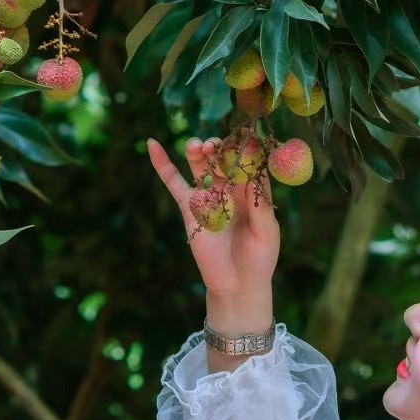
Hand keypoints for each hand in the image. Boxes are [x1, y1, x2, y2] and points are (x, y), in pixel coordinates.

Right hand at [147, 134, 279, 297]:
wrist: (236, 284)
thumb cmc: (259, 259)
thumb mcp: (266, 232)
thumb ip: (260, 204)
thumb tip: (254, 173)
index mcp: (253, 190)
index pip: (250, 160)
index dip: (246, 147)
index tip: (244, 135)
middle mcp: (231, 188)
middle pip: (223, 157)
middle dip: (220, 147)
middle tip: (215, 146)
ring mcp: (208, 195)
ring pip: (200, 164)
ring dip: (198, 150)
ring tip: (198, 146)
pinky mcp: (189, 207)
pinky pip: (174, 182)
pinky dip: (162, 164)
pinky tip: (152, 144)